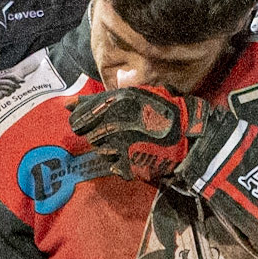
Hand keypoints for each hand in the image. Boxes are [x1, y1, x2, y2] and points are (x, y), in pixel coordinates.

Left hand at [68, 86, 235, 184]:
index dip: (79, 116)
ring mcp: (118, 147)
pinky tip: (132, 155)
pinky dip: (120, 162)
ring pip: (101, 149)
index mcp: (114, 104)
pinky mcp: (127, 166)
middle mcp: (111, 125)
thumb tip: (68, 103)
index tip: (79, 115)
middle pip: (89, 134)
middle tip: (118, 129)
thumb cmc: (167, 108)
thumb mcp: (139, 92)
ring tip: (130, 140)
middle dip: (98, 131)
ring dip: (109, 146)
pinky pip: (114, 166)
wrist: (190, 136)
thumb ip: (105, 96)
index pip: (80, 115)